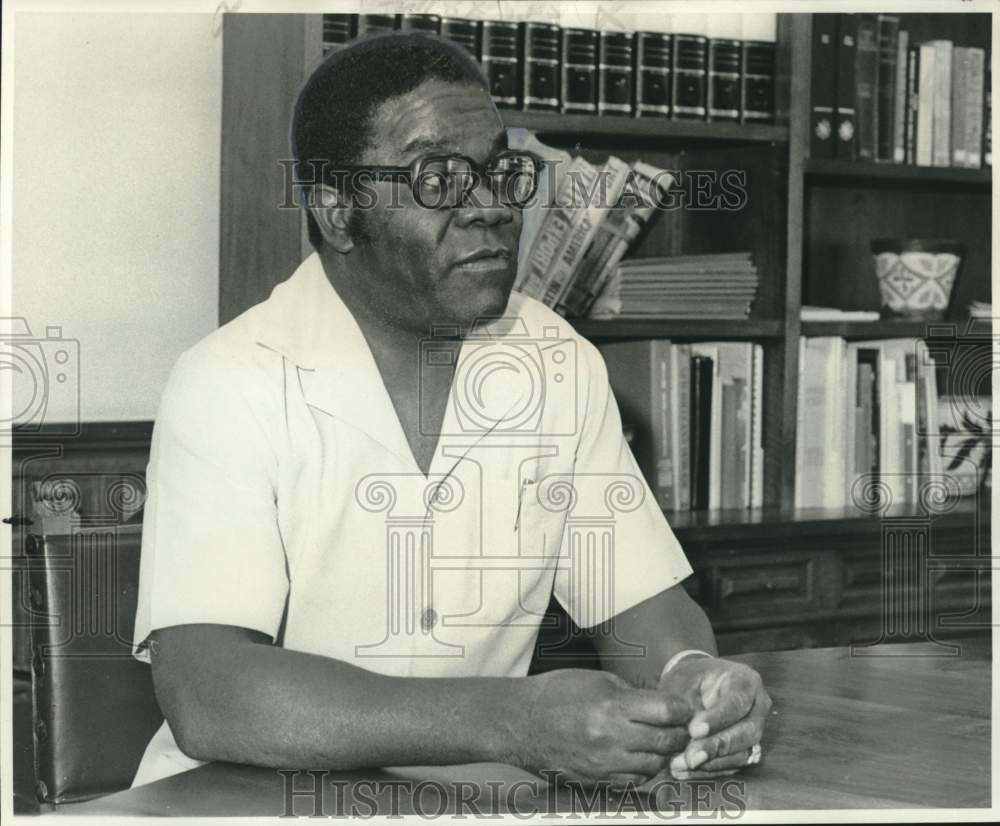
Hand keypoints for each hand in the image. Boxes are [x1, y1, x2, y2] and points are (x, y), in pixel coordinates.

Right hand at [517, 669, 692, 786]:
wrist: (522, 722)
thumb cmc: (556, 694)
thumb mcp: (597, 680)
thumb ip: (631, 695)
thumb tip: (661, 707)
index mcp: (612, 705)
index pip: (666, 712)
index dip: (682, 709)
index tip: (683, 709)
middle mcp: (610, 737)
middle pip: (666, 741)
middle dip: (679, 733)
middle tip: (680, 727)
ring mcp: (603, 763)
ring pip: (654, 765)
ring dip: (662, 754)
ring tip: (659, 743)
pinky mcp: (596, 780)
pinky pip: (634, 780)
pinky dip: (642, 770)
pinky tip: (638, 757)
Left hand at [658, 657, 771, 778]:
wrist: (695, 687)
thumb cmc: (690, 679)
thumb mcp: (682, 681)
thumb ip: (680, 703)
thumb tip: (673, 723)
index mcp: (745, 681)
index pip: (738, 701)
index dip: (718, 718)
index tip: (694, 730)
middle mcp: (757, 707)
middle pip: (748, 731)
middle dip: (718, 746)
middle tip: (690, 756)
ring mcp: (755, 730)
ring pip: (744, 753)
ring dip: (712, 762)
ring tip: (681, 765)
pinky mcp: (746, 750)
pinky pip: (733, 765)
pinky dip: (708, 770)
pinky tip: (684, 771)